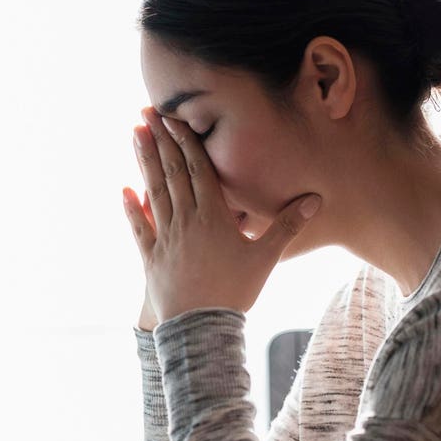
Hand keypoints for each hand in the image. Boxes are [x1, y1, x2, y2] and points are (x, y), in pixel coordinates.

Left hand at [122, 107, 320, 322]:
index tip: (174, 117)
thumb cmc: (236, 291)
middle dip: (160, 140)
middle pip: (171, 173)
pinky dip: (131, 207)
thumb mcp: (265, 257)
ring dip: (143, 162)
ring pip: (153, 192)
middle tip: (147, 112)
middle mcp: (185, 221)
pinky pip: (138, 228)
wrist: (202, 328)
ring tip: (135, 134)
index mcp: (213, 216)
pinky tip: (124, 189)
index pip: (197, 169)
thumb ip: (288, 225)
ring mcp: (164, 237)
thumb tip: (317, 199)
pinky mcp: (150, 257)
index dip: (186, 141)